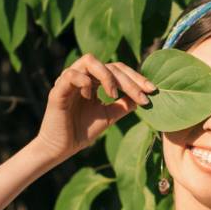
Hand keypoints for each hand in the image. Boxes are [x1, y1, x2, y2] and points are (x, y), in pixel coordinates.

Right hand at [34, 53, 156, 161]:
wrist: (61, 148)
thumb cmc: (82, 131)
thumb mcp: (109, 116)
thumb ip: (124, 105)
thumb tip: (143, 96)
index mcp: (94, 81)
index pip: (118, 70)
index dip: (136, 78)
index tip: (152, 91)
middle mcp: (82, 76)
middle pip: (109, 65)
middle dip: (129, 80)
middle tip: (142, 95)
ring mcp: (69, 81)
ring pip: (90, 61)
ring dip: (107, 75)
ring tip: (114, 94)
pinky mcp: (57, 90)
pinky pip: (71, 75)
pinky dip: (84, 81)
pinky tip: (90, 96)